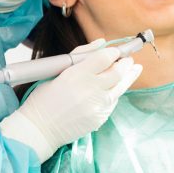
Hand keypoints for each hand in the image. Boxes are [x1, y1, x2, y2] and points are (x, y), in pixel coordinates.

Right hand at [0, 40, 141, 160]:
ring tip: (134, 68)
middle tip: (128, 59)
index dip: (113, 53)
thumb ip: (80, 55)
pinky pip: (113, 102)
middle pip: (117, 72)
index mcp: (76, 75)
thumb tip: (102, 43)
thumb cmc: (44, 98)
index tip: (116, 51)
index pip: (104, 58)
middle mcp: (90, 90)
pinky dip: (115, 93)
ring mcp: (97, 106)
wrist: (39, 129)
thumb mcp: (56, 71)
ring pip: (121, 87)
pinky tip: (116, 88)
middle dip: (125, 63)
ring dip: (128, 76)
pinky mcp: (100, 118)